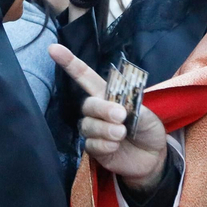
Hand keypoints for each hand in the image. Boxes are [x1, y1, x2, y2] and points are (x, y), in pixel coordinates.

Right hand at [50, 44, 167, 190]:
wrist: (152, 157)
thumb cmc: (147, 129)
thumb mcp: (147, 114)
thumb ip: (132, 109)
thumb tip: (116, 112)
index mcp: (107, 95)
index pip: (85, 76)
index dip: (70, 63)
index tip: (54, 49)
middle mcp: (97, 111)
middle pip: (88, 105)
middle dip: (103, 110)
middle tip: (121, 116)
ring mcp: (93, 130)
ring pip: (88, 126)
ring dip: (106, 130)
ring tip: (122, 134)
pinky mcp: (93, 149)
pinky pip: (91, 144)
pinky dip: (105, 145)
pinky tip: (116, 146)